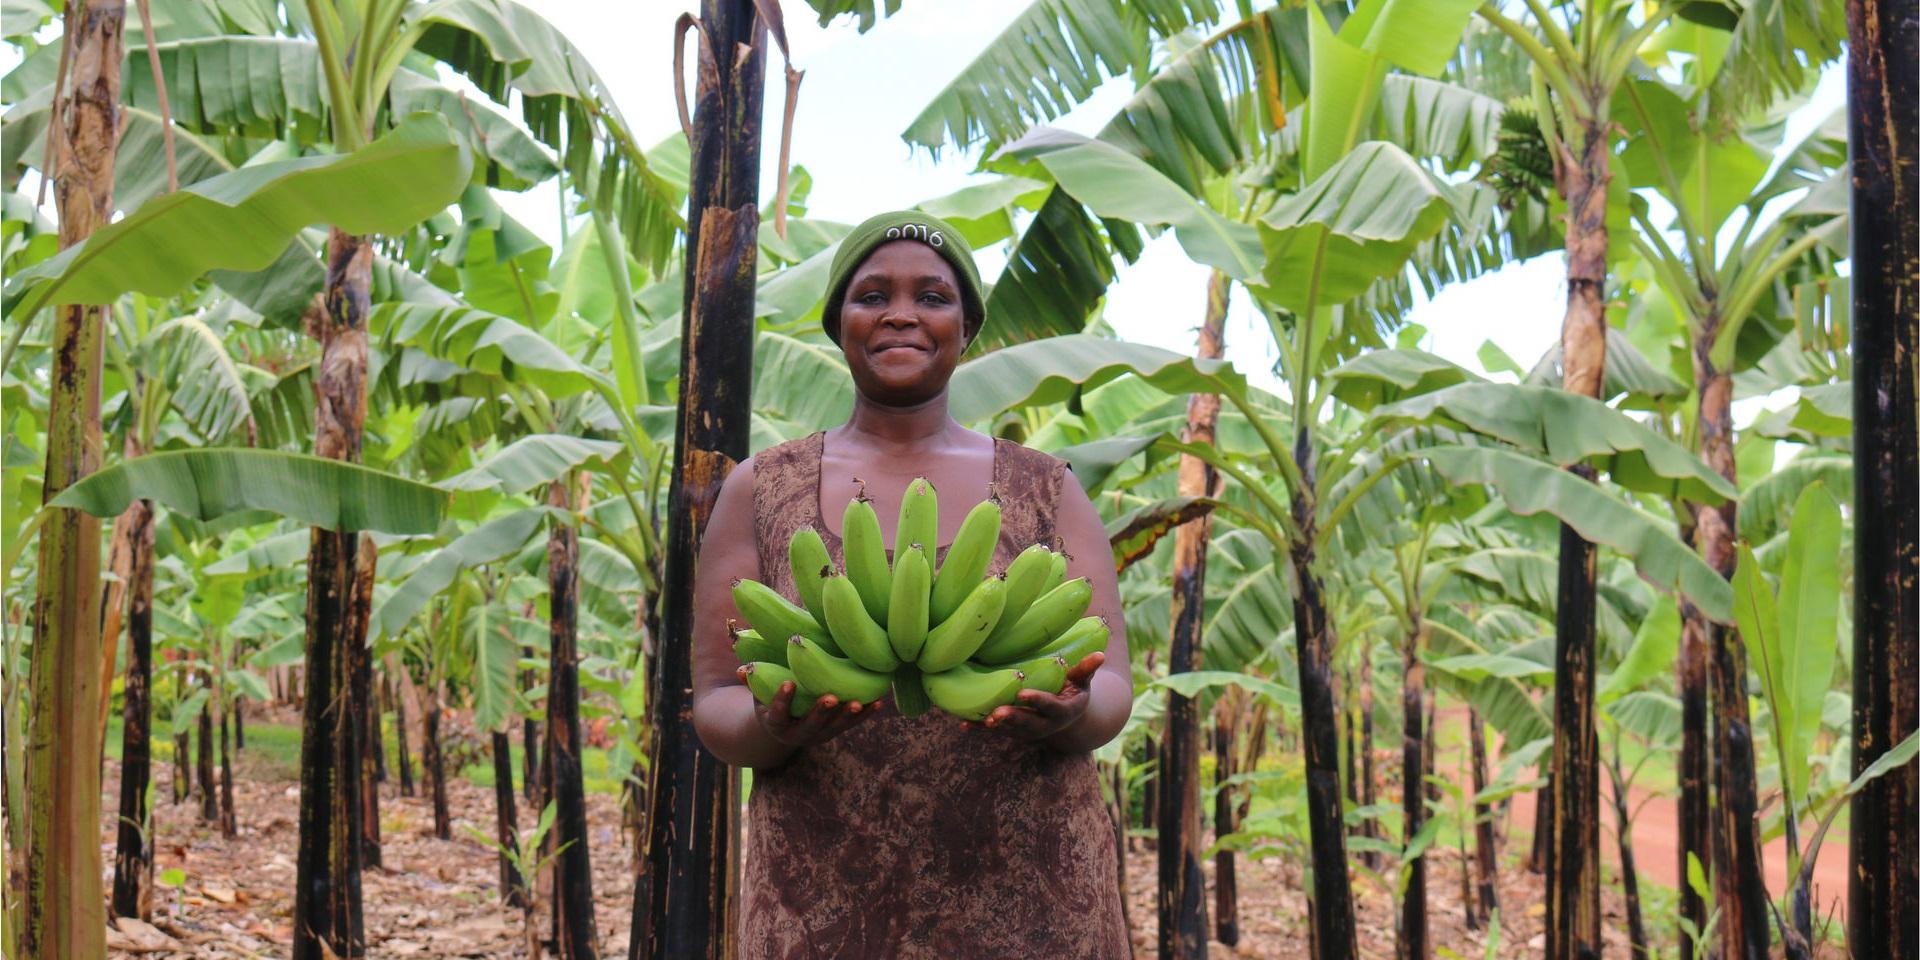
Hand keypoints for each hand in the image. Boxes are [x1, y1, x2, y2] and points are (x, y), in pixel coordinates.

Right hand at [739, 665, 884, 749]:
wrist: (782, 726)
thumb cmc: (769, 699)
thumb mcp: (758, 693)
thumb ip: (753, 681)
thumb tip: (741, 670)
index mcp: (776, 723)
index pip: (777, 714)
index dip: (782, 700)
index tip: (788, 683)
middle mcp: (798, 733)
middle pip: (810, 726)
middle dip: (821, 713)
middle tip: (830, 698)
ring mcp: (819, 734)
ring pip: (834, 728)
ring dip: (847, 716)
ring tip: (858, 702)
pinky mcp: (835, 730)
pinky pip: (851, 724)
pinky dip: (865, 714)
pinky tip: (878, 702)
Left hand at [964, 652, 1102, 741]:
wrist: (1067, 720)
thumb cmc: (1073, 691)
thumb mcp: (1082, 682)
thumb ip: (1087, 670)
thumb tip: (1101, 655)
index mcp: (1061, 711)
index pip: (1049, 707)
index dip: (1037, 701)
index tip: (1023, 694)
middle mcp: (1043, 725)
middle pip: (1026, 724)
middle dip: (1011, 719)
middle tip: (996, 714)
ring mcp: (1027, 731)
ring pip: (1009, 730)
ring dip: (994, 727)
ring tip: (980, 720)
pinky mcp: (1013, 731)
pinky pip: (995, 732)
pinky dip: (980, 728)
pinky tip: (963, 724)